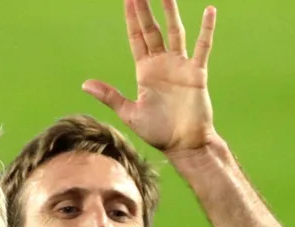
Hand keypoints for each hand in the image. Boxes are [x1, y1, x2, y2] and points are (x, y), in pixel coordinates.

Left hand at [83, 0, 216, 154]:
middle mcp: (162, 63)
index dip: (132, 18)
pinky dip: (206, 29)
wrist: (184, 145)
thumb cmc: (158, 132)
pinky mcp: (197, 72)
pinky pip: (202, 46)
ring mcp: (180, 65)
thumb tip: (85, 85)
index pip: (137, 37)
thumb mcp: (130, 113)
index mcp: (145, 71)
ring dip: (170, 12)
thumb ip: (110, 96)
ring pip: (175, 31)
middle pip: (153, 28)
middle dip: (146, 8)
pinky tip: (209, 10)